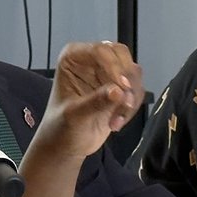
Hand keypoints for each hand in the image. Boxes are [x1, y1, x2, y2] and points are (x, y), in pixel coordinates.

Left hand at [34, 41, 143, 159]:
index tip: (121, 88)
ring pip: (133, 72)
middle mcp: (91, 60)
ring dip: (131, 97)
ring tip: (116, 120)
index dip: (114, 67)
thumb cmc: (60, 128)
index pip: (100, 51)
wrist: (66, 146)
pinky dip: (132, 106)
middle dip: (127, 80)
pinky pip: (136, 89)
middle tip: (124, 103)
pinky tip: (117, 122)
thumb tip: (118, 92)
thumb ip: (95, 102)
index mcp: (73, 58)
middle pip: (121, 55)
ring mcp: (107, 73)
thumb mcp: (74, 116)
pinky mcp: (119, 88)